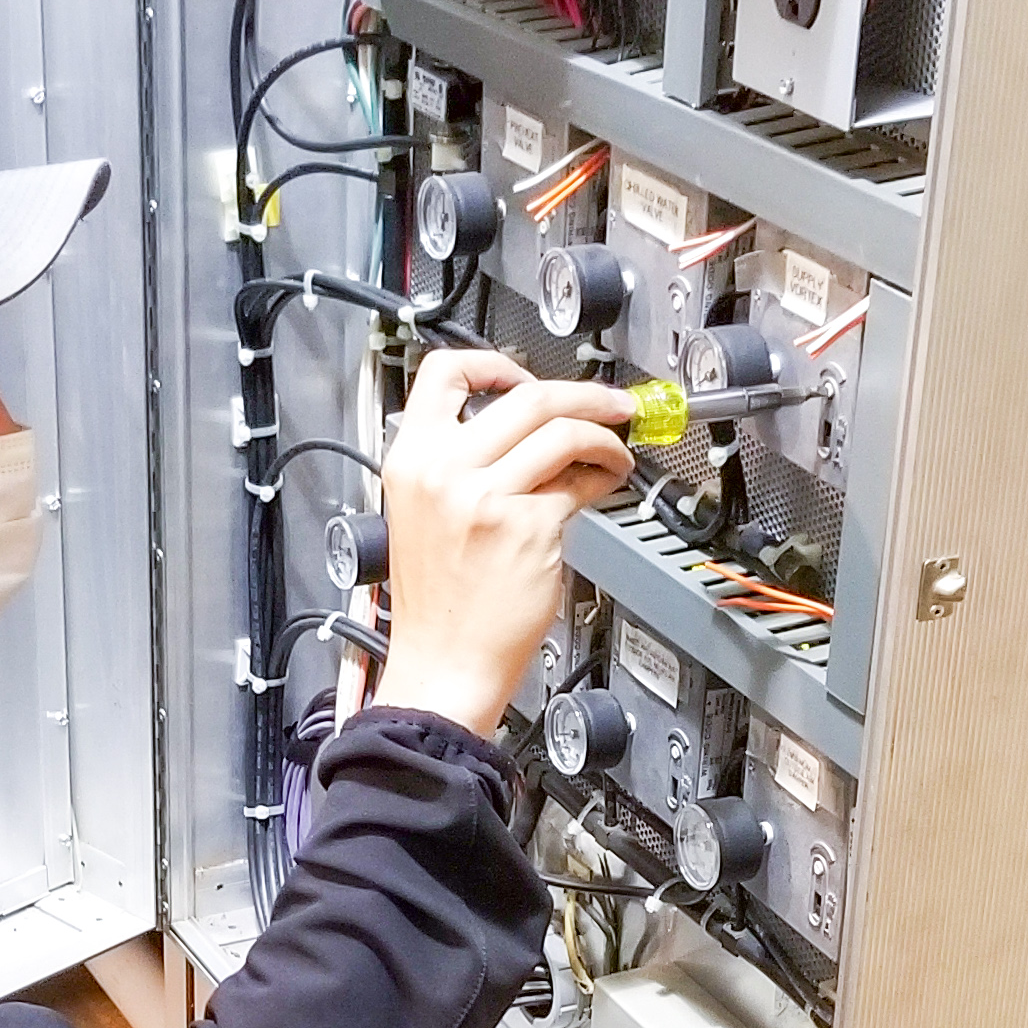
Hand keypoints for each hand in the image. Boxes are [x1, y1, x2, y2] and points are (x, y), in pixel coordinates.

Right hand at [369, 350, 635, 735]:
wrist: (443, 663)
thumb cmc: (439, 603)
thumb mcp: (425, 515)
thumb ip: (461, 465)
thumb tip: (526, 430)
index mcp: (410, 460)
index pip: (444, 373)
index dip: (494, 364)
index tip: (524, 376)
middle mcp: (443, 471)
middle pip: (526, 396)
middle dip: (583, 393)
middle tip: (610, 403)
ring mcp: (485, 498)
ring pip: (561, 430)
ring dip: (604, 433)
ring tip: (617, 448)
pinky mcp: (528, 527)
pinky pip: (578, 481)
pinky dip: (605, 473)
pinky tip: (607, 483)